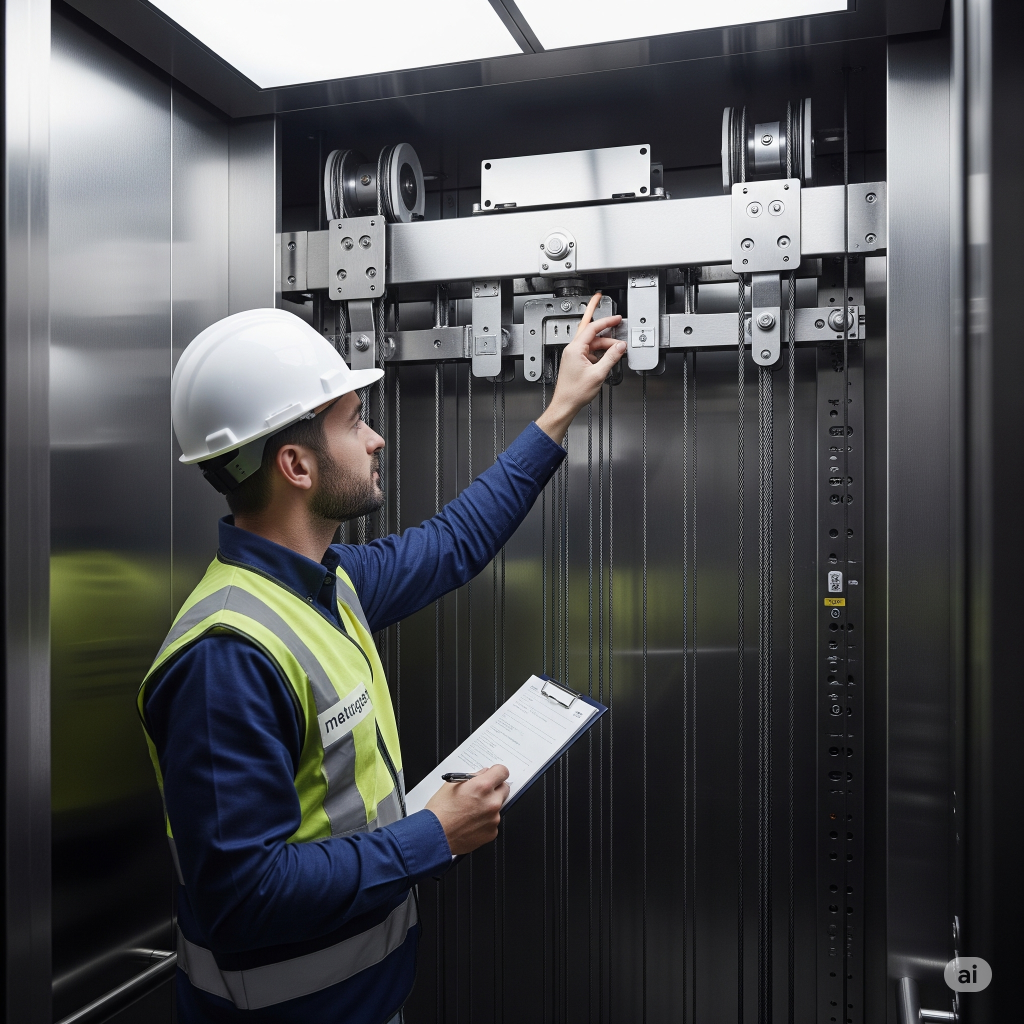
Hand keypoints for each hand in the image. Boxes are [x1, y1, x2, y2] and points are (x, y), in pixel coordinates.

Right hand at [425, 764, 509, 855]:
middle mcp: (491, 802)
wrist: (434, 836)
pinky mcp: (492, 833)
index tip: (494, 775)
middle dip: (494, 789)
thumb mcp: (452, 785)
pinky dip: (485, 822)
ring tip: (470, 811)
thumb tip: (483, 774)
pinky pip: (493, 822)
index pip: (502, 771)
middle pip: (504, 788)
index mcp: (482, 786)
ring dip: (489, 806)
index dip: (496, 772)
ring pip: (498, 807)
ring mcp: (493, 819)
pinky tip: (471, 822)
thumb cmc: (439, 812)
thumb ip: (472, 777)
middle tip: (481, 793)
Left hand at [535, 292, 624, 441]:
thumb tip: (620, 346)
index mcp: (575, 349)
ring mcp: (574, 355)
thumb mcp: (598, 374)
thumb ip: (611, 357)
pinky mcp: (576, 361)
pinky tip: (609, 356)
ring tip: (618, 348)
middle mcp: (572, 350)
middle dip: (604, 325)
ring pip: (593, 343)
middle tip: (616, 321)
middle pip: (590, 331)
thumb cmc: (575, 392)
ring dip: (605, 344)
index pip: (592, 328)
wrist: (565, 404)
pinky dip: (601, 352)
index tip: (616, 318)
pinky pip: (590, 351)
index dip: (606, 321)